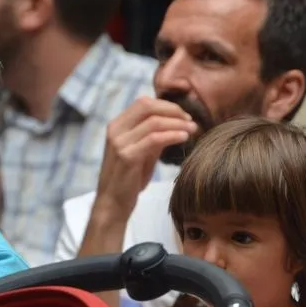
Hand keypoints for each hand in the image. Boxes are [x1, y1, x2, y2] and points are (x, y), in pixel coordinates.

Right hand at [92, 97, 195, 217]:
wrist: (113, 203)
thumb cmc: (129, 179)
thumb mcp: (142, 152)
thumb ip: (153, 135)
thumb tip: (176, 122)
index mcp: (117, 125)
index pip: (143, 102)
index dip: (166, 105)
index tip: (184, 115)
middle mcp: (115, 130)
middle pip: (148, 106)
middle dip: (172, 110)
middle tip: (190, 120)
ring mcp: (119, 142)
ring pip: (153, 122)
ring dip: (177, 123)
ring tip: (192, 130)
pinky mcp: (127, 156)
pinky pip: (154, 139)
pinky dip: (172, 135)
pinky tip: (183, 138)